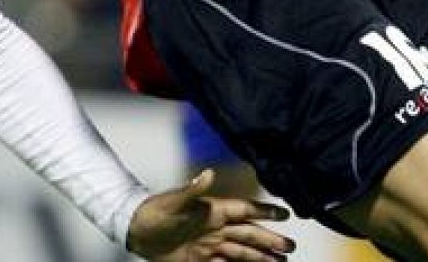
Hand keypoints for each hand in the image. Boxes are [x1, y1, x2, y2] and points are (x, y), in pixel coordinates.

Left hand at [127, 170, 293, 260]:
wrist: (135, 231)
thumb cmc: (154, 213)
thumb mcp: (174, 202)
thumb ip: (192, 190)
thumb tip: (206, 173)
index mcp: (212, 210)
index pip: (244, 210)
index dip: (264, 212)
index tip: (285, 215)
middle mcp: (215, 227)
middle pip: (249, 234)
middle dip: (270, 240)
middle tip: (291, 247)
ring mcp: (210, 244)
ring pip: (242, 251)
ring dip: (262, 256)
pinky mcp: (201, 259)